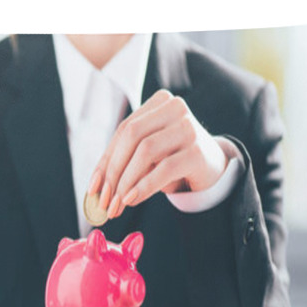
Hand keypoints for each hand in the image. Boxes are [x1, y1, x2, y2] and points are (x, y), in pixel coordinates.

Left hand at [88, 89, 228, 219]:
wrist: (213, 170)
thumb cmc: (174, 162)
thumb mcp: (147, 158)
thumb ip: (123, 164)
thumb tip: (95, 188)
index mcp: (159, 103)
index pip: (124, 130)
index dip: (105, 160)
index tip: (93, 188)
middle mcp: (175, 108)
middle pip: (132, 136)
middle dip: (113, 171)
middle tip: (105, 200)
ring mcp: (189, 127)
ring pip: (146, 151)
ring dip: (126, 181)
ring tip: (118, 204)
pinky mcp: (197, 151)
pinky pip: (164, 168)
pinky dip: (144, 186)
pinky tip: (133, 199)